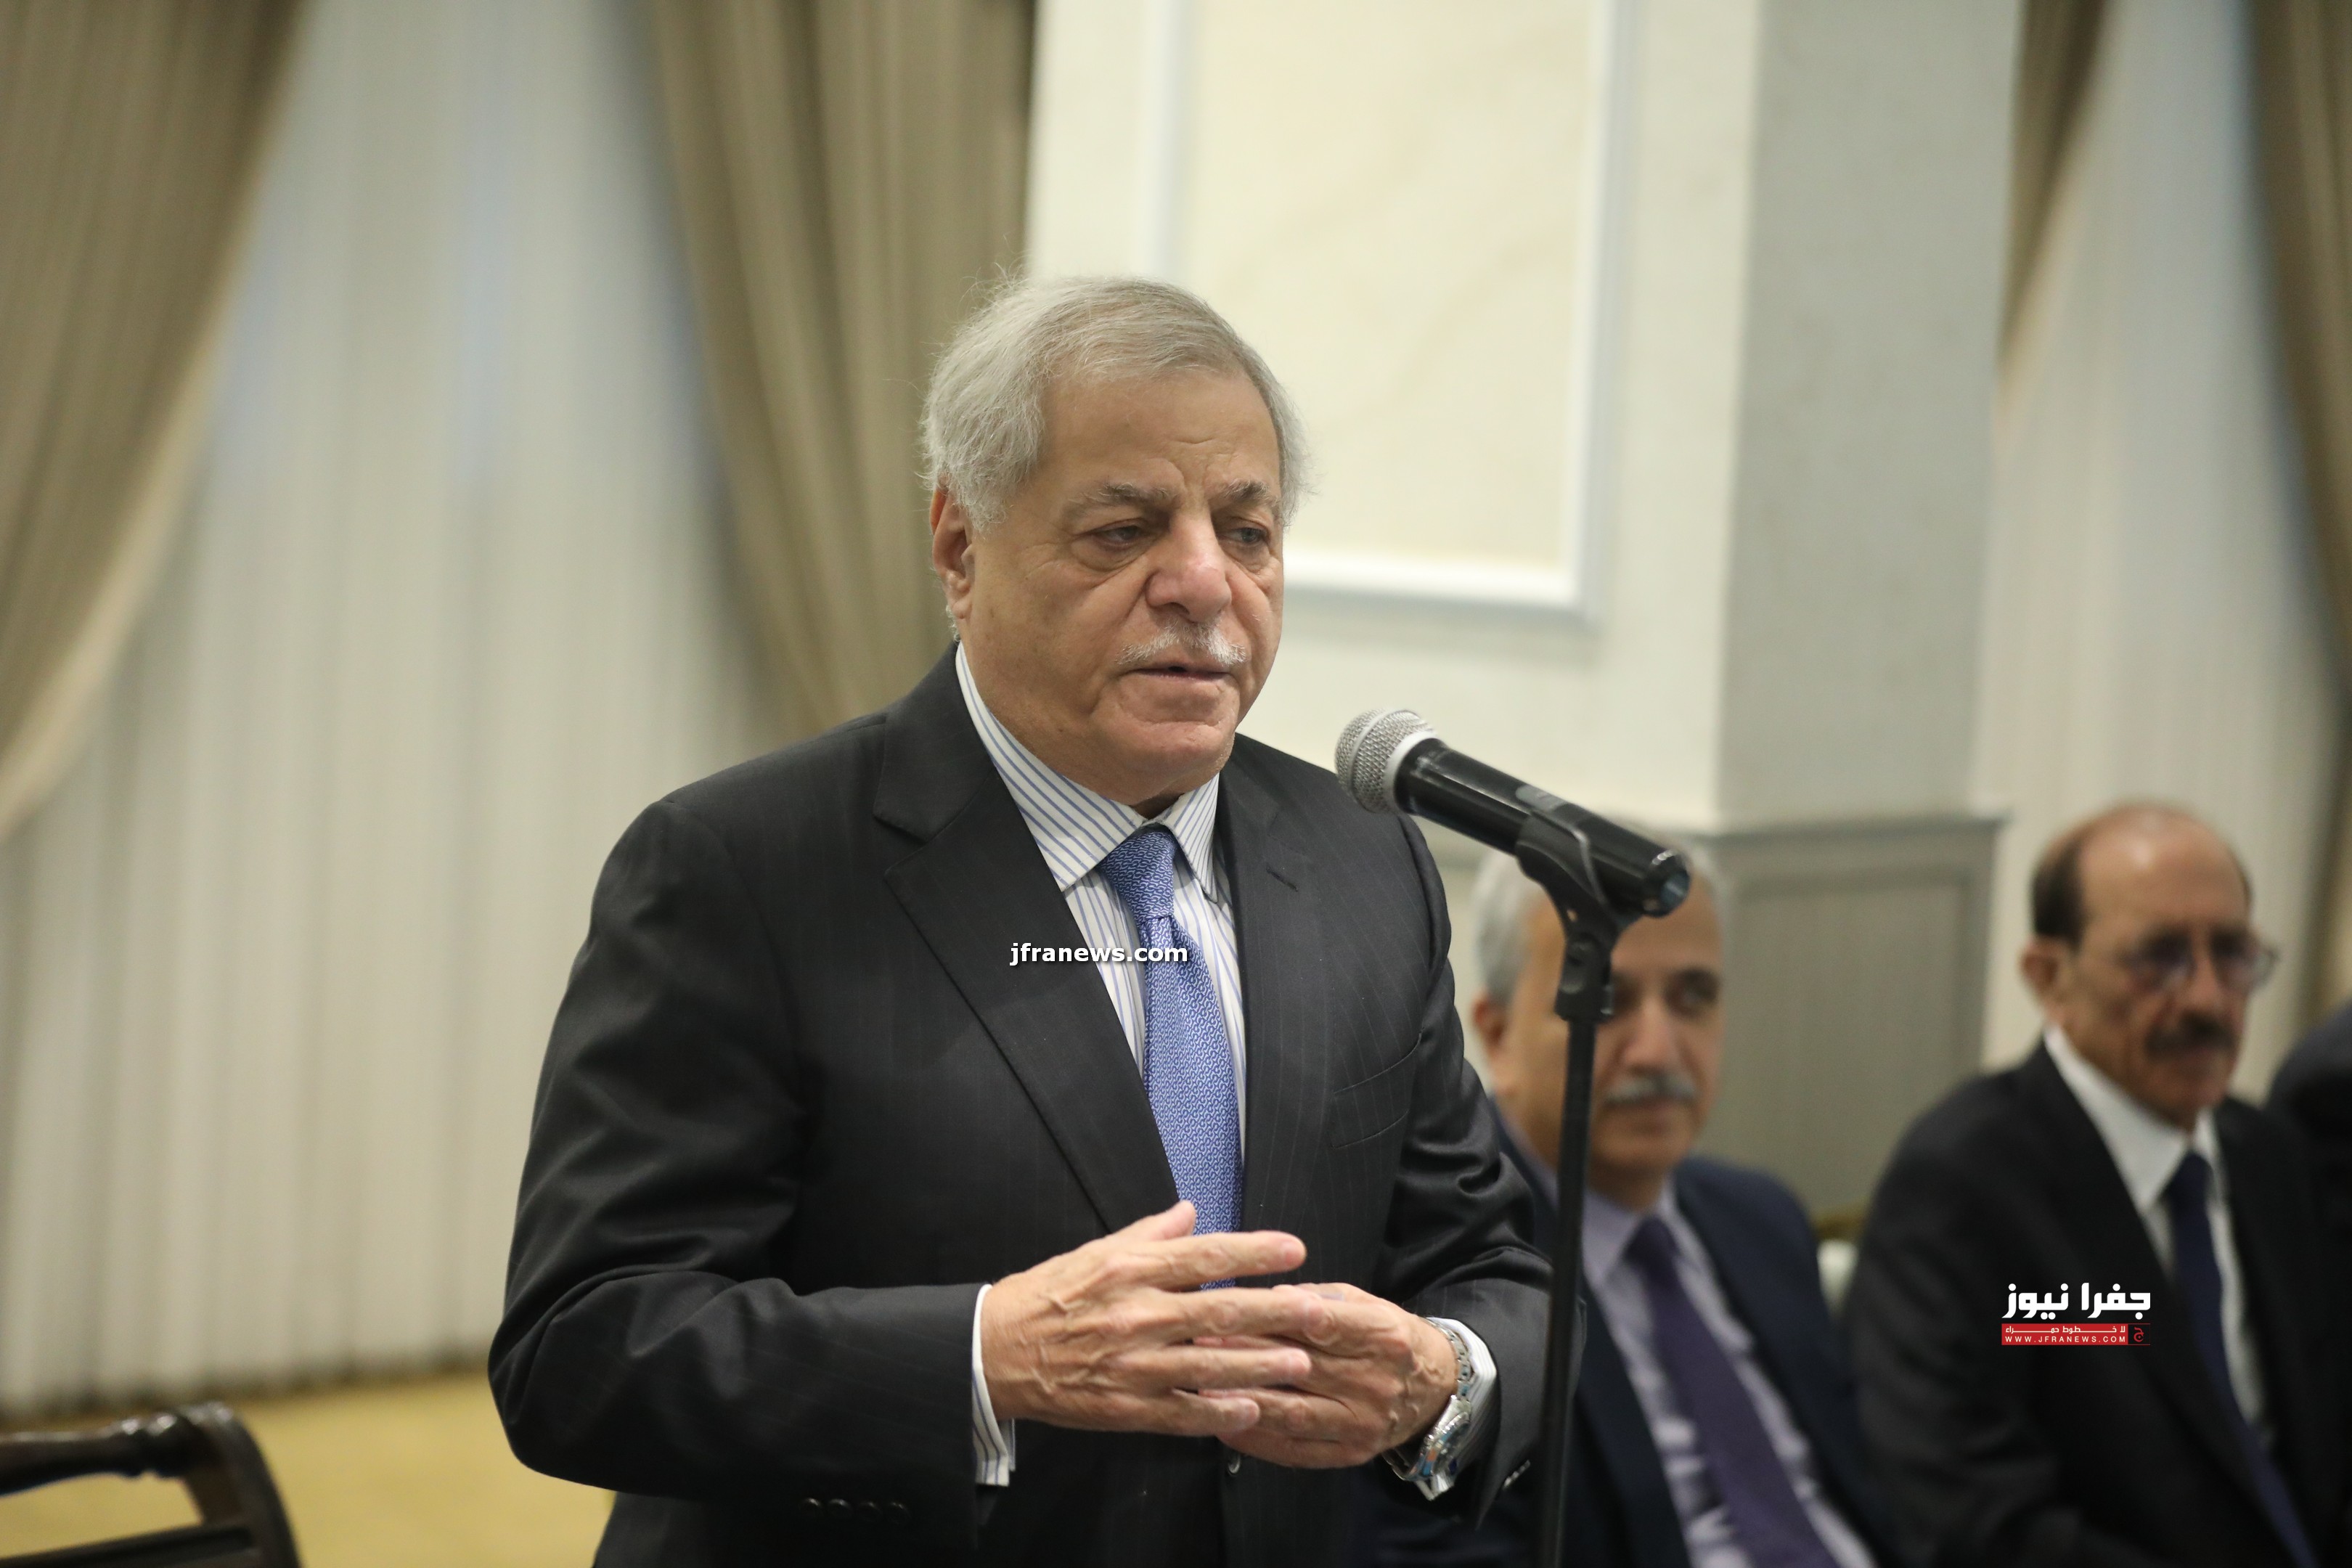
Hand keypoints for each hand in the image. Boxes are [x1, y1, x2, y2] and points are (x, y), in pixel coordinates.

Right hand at [979, 1202, 1334, 1436]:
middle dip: (1273, 1310)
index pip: (1204, 1256)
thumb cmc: (1048, 1296)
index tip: (1294, 1249)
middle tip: (1316, 1309)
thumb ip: (1148, 1234)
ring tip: (1300, 1363)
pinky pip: (1181, 1412)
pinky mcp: (1125, 1406)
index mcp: (1130, 1271)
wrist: (996, 1351)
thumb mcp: (1094, 1252)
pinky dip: (1218, 1412)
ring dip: (1259, 1365)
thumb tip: (1191, 1211)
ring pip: (1208, 1365)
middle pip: (1219, 1311)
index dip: (1253, 1252)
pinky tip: (1251, 1410)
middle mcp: (1137, 1315)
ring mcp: (1133, 1365)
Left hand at [1207, 1283, 1457, 1467]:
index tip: (1228, 1308)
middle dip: (1245, 1355)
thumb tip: (1269, 1298)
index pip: (1321, 1324)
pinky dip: (1258, 1441)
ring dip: (1244, 1401)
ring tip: (1200, 1388)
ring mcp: (1363, 1423)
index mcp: (1381, 1333)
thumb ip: (1319, 1299)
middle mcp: (1374, 1381)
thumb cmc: (1389, 1337)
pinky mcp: (1350, 1455)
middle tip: (1198, 1342)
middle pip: (1300, 1367)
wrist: (1436, 1389)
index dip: (1271, 1317)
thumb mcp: (1365, 1302)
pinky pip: (1297, 1451)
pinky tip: (1224, 1426)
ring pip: (1294, 1412)